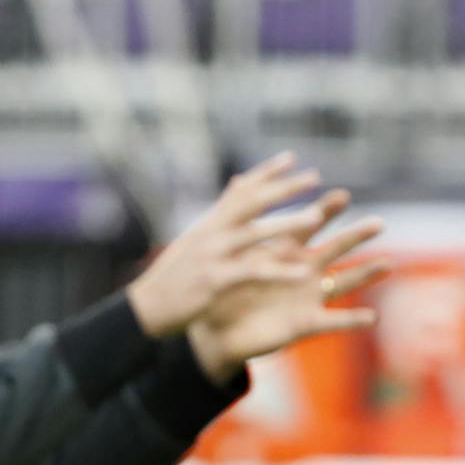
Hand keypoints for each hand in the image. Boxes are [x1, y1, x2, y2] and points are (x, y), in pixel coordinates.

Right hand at [123, 152, 331, 339]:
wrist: (147, 307)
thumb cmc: (174, 276)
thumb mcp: (195, 239)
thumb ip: (219, 215)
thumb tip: (236, 186)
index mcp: (209, 223)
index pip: (241, 190)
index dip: (266, 172)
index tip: (292, 157)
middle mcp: (211, 232)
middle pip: (251, 202)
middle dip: (283, 188)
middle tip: (314, 176)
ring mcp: (213, 254)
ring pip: (255, 232)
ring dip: (287, 222)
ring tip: (317, 215)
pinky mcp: (216, 281)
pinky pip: (253, 273)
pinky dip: (280, 272)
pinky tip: (304, 272)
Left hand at [187, 189, 389, 384]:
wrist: (217, 331)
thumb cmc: (224, 290)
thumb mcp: (231, 252)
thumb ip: (240, 219)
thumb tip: (237, 180)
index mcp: (285, 251)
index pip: (309, 225)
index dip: (325, 211)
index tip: (342, 195)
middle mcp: (304, 272)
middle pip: (335, 249)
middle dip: (356, 236)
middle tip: (379, 223)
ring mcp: (308, 297)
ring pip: (343, 282)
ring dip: (365, 274)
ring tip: (388, 264)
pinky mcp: (305, 323)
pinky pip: (332, 322)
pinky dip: (352, 320)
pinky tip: (372, 317)